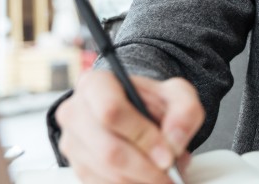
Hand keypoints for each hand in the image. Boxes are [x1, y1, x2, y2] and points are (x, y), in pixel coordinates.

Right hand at [56, 70, 203, 183]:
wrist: (137, 113)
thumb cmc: (151, 102)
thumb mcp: (176, 95)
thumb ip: (185, 111)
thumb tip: (174, 140)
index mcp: (96, 85)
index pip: (111, 111)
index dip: (143, 136)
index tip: (167, 152)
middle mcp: (76, 113)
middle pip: (109, 150)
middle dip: (146, 168)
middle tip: (169, 171)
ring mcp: (73, 143)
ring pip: (107, 173)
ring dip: (141, 180)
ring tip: (161, 174)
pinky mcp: (78, 168)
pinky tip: (145, 178)